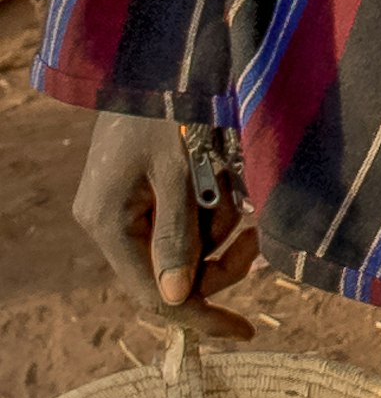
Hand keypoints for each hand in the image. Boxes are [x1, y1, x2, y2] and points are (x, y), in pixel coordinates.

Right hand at [73, 115, 257, 324]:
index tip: (244, 330)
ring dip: (218, 233)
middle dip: (219, 263)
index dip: (200, 316)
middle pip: (171, 276)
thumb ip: (177, 236)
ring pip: (183, 251)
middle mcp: (109, 224)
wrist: (155, 67)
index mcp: (109, 224)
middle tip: (255, 237)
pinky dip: (210, 215)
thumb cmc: (166, 111)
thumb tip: (177, 299)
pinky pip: (182, 225)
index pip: (153, 295)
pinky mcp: (142, 196)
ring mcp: (124, 210)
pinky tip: (223, 184)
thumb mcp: (178, 173)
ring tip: (234, 190)